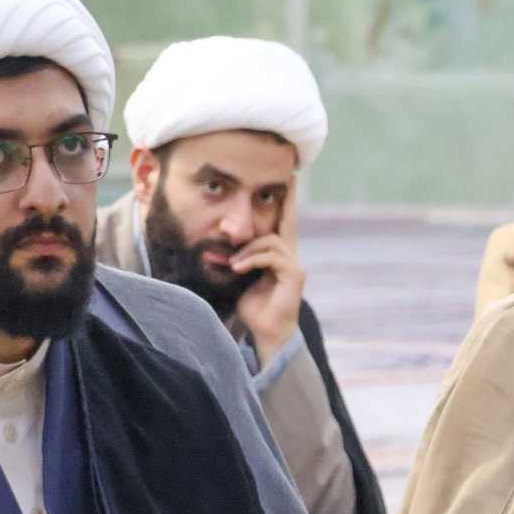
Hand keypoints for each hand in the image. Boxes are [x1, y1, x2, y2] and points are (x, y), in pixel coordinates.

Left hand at [231, 186, 305, 364]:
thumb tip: (219, 249)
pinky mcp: (294, 275)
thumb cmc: (253, 309)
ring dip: (248, 250)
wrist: (267, 333)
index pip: (284, 224)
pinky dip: (252, 260)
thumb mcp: (241, 278)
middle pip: (286, 224)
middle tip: (289, 182)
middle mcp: (291, 257)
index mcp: (279, 257)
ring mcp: (295, 266)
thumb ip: (238, 261)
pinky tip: (239, 269)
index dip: (287, 203)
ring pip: (271, 241)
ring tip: (233, 265)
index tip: (291, 180)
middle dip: (287, 202)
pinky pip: (272, 256)